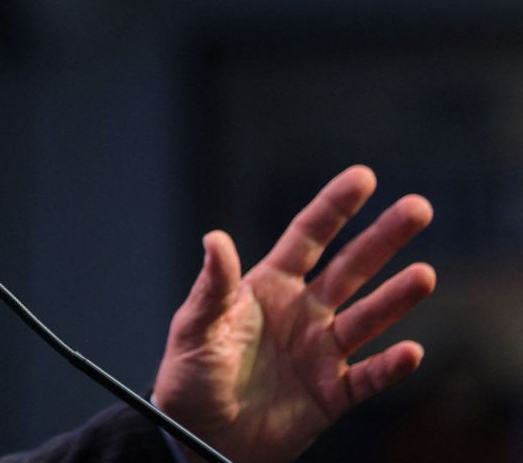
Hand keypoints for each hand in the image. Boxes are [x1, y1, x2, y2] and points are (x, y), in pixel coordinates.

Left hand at [152, 165, 435, 462]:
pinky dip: (390, 367)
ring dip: (396, 299)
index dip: (334, 207)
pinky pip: (369, 378)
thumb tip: (215, 238)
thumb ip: (212, 286)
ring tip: (425, 276)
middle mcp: (303, 313)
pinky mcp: (331, 394)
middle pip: (351, 268)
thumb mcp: (195, 327)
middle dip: (383, 238)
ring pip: (368, 318)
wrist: (196, 437)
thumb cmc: (189, 376)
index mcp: (269, 287)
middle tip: (418, 207)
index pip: (308, 238)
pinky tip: (410, 351)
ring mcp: (321, 352)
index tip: (363, 176)